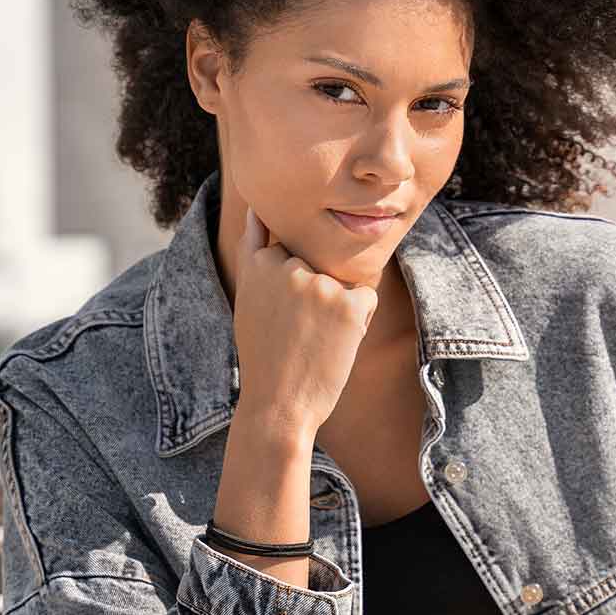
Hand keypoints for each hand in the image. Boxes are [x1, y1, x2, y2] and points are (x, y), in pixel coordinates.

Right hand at [232, 203, 379, 442]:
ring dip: (337, 307)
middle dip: (315, 292)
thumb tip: (257, 209)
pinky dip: (359, 320)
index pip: (289, 246)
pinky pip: (367, 298)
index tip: (281, 313)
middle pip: (318, 263)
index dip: (291, 283)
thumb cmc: (264, 355)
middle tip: (297, 332)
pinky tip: (337, 342)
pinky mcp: (349, 304)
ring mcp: (319, 284)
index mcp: (259, 263)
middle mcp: (288, 267)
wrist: (278, 405)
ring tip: (314, 339)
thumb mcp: (249, 297)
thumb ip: (256, 251)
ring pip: (343, 281)